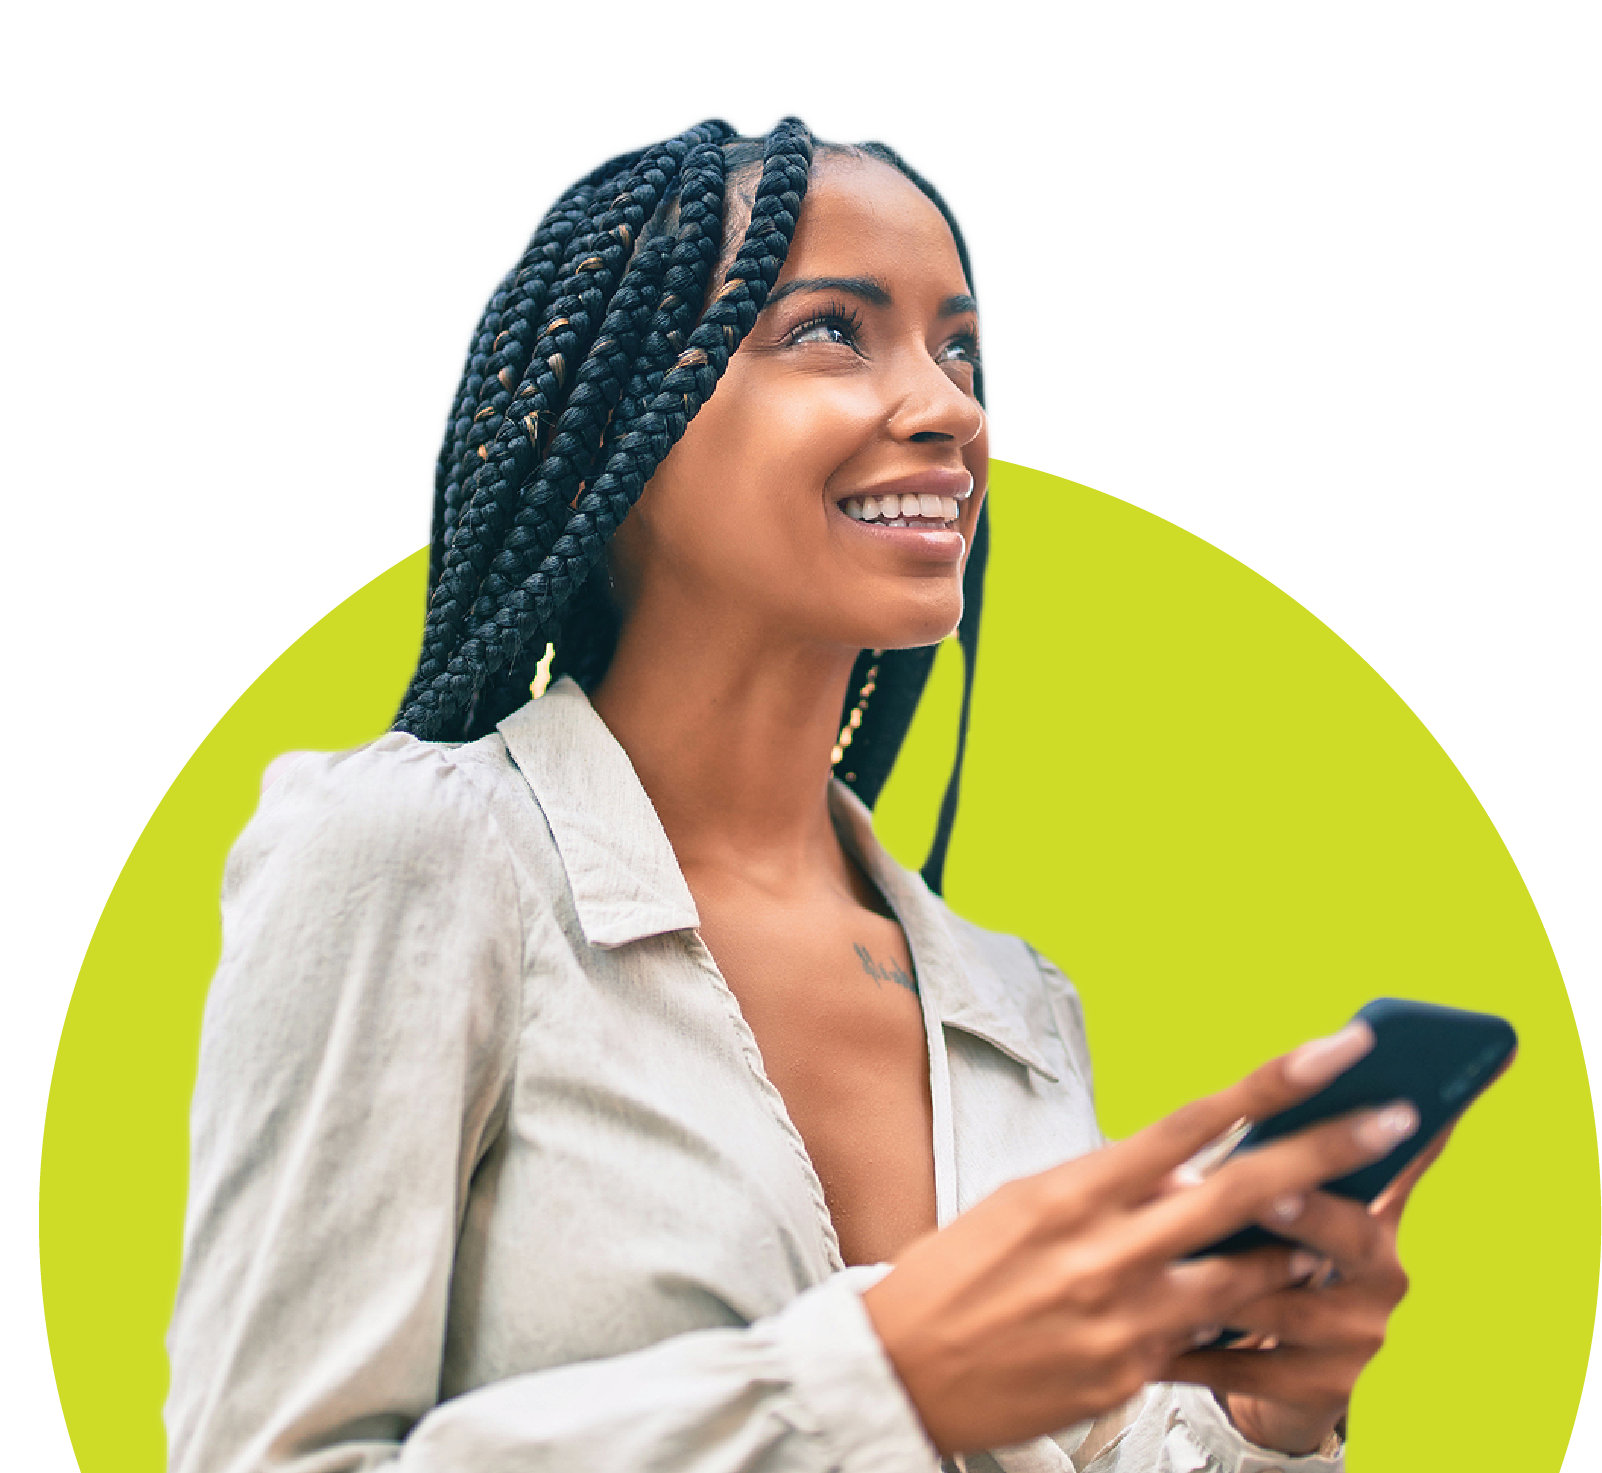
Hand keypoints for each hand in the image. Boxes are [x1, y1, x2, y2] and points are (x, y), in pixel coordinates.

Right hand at [861, 1024, 1418, 1455]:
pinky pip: (1210, 1345)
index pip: (1190, 1121)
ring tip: (1359, 1226)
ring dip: (1305, 1250)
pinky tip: (1284, 1309)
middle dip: (1327, 1152)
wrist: (901, 1369)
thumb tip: (1180, 1172)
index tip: (1333, 1050)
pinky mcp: (1130, 1376)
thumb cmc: (955, 1272)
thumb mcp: (1023, 1202)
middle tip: (1396, 1117)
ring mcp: (1125, 1318)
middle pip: (1240, 1191)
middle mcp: (1107, 1248)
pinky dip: (1250, 1322)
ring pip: (1247, 1277)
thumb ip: (1106, 1186)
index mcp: (1074, 1189)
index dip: (1270, 1083)